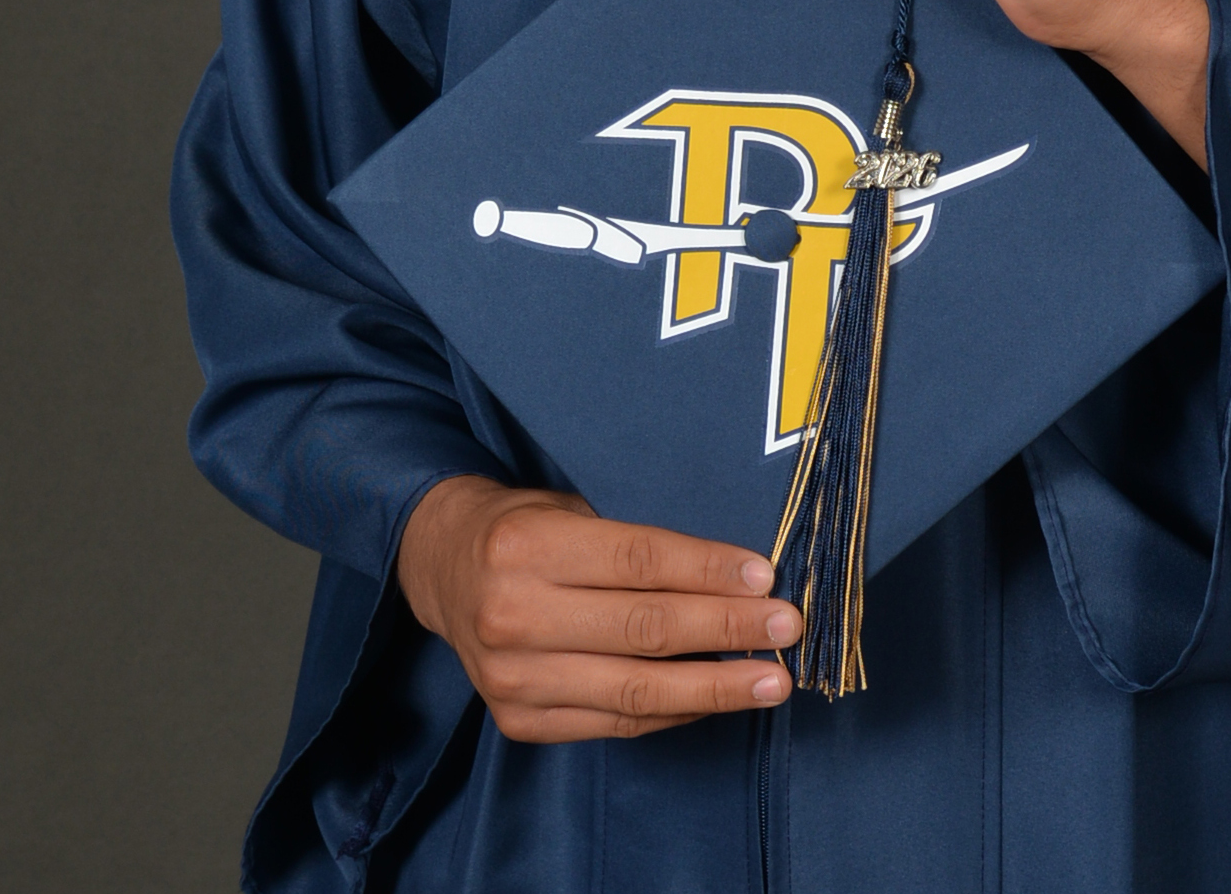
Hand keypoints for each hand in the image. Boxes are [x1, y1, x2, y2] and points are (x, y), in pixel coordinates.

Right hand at [397, 476, 798, 741]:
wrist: (443, 570)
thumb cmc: (525, 526)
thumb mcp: (570, 507)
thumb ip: (634, 544)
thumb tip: (735, 576)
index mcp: (527, 546)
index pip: (639, 562)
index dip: (708, 570)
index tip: (766, 577)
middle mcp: (513, 615)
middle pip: (645, 631)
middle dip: (727, 630)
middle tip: (787, 628)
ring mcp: (513, 678)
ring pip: (636, 691)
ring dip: (715, 687)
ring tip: (771, 680)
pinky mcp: (520, 720)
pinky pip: (616, 723)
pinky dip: (674, 712)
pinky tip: (716, 698)